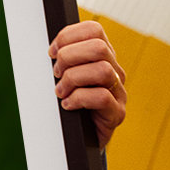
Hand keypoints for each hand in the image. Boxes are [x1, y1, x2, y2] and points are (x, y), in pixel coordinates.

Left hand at [49, 21, 126, 148]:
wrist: (79, 140)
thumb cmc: (70, 104)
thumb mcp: (64, 77)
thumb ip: (62, 60)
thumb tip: (50, 50)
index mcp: (102, 57)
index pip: (93, 30)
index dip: (68, 36)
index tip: (52, 52)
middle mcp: (115, 71)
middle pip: (99, 47)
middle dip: (69, 57)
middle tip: (56, 74)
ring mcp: (119, 92)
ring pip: (102, 70)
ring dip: (73, 79)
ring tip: (60, 92)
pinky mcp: (117, 113)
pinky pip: (102, 97)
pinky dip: (78, 99)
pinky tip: (67, 105)